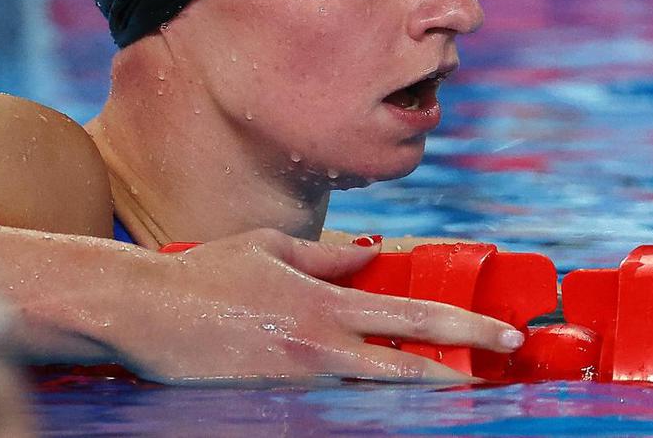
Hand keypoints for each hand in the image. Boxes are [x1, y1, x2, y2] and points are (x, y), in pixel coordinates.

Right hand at [116, 229, 522, 383]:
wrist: (149, 312)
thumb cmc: (206, 273)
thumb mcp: (269, 248)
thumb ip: (326, 256)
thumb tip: (370, 256)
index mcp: (324, 302)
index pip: (409, 316)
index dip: (464, 328)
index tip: (503, 335)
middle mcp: (320, 344)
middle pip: (407, 364)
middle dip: (463, 367)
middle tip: (503, 367)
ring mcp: (299, 380)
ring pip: (375, 393)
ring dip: (417, 392)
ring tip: (456, 390)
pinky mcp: (274, 403)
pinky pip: (330, 405)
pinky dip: (359, 402)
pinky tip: (381, 403)